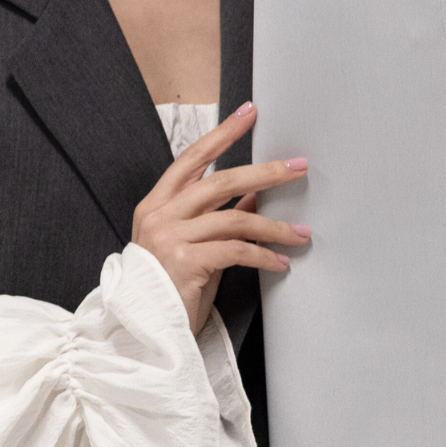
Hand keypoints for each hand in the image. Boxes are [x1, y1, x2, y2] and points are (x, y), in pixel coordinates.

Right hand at [131, 103, 308, 331]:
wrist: (144, 332)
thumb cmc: (167, 290)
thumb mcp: (192, 247)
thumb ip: (216, 219)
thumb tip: (253, 197)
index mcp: (156, 205)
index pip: (192, 159)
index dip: (223, 134)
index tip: (249, 114)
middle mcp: (160, 216)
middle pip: (220, 182)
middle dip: (264, 173)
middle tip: (297, 167)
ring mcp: (170, 238)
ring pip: (235, 218)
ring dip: (274, 226)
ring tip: (301, 233)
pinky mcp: (185, 262)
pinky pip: (237, 251)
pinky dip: (264, 256)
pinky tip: (280, 262)